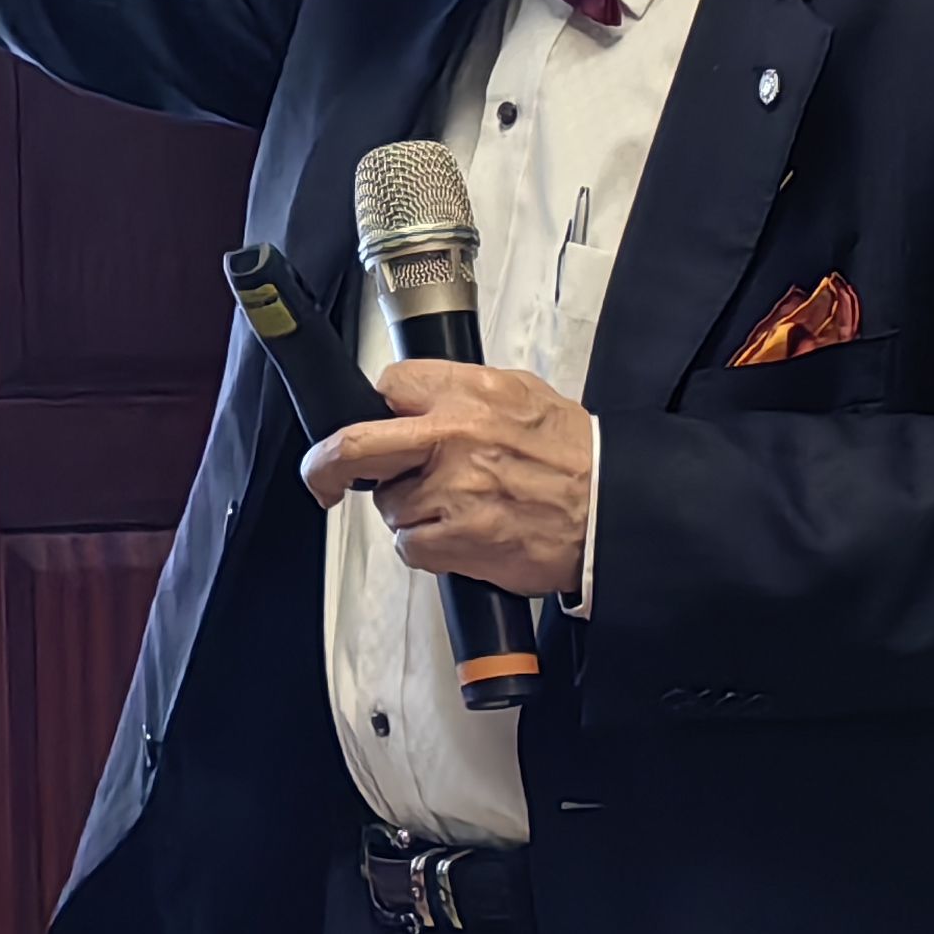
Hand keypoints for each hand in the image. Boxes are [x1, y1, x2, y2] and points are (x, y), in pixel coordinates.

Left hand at [305, 358, 594, 600]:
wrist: (612, 509)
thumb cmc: (575, 456)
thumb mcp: (522, 392)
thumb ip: (465, 389)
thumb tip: (422, 392)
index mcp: (467, 393)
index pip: (387, 386)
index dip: (379, 407)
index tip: (377, 421)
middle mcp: (452, 438)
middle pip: (354, 444)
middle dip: (325, 462)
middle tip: (322, 475)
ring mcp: (452, 492)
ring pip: (389, 506)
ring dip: (410, 511)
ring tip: (454, 506)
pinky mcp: (458, 540)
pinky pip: (411, 547)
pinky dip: (427, 547)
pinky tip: (458, 535)